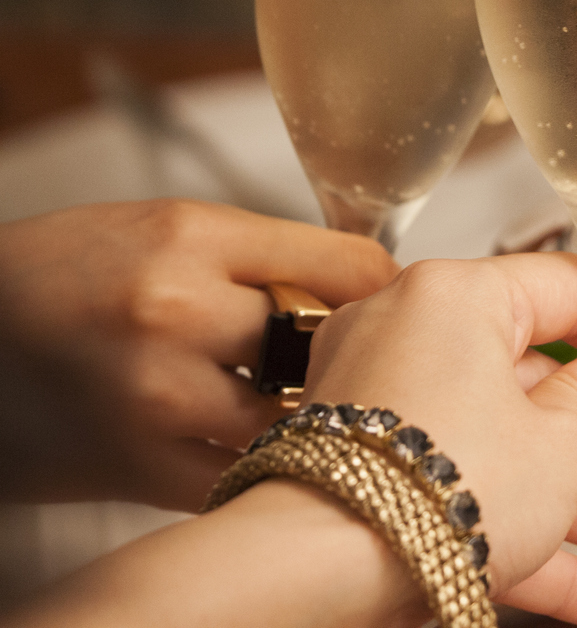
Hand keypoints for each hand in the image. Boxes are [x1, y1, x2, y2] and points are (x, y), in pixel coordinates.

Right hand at [0, 199, 396, 508]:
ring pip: (292, 419)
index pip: (344, 266)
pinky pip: (240, 477)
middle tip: (354, 361)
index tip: (387, 305)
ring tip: (306, 408)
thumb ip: (259, 254)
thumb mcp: (162, 228)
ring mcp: (156, 396)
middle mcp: (177, 311)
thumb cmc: (59, 273)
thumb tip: (365, 284)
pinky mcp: (132, 466)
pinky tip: (256, 449)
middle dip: (343, 355)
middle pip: (324, 344)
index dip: (379, 291)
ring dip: (306, 419)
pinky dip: (257, 467)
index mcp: (191, 237)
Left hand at [303, 252, 576, 625]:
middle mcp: (417, 344)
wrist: (309, 582)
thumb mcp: (562, 440)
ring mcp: (392, 422)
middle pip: (555, 393)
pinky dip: (537, 545)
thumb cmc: (422, 490)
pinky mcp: (377, 490)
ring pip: (523, 458)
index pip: (574, 299)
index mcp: (458, 299)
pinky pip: (473, 503)